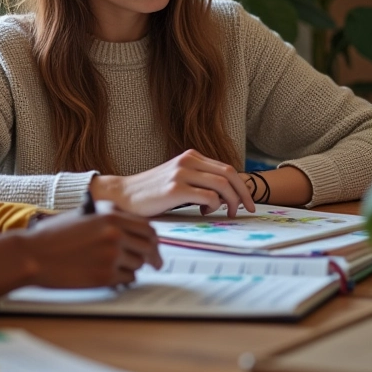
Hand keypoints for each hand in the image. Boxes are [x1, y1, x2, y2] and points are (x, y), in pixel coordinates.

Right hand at [22, 207, 161, 288]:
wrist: (34, 254)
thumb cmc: (53, 235)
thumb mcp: (83, 216)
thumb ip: (108, 218)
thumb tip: (132, 230)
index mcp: (110, 216)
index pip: (147, 227)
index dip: (153, 238)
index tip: (154, 244)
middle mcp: (115, 234)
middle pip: (149, 246)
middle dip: (154, 256)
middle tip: (156, 263)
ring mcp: (111, 256)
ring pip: (139, 264)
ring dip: (134, 267)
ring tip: (120, 267)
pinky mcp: (105, 276)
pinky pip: (127, 278)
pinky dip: (124, 278)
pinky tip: (112, 275)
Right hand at [90, 149, 255, 217]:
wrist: (123, 194)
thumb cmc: (150, 192)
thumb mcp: (176, 178)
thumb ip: (198, 181)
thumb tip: (224, 196)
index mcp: (190, 157)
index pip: (226, 168)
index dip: (242, 186)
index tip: (247, 201)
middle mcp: (187, 161)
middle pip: (230, 174)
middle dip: (243, 194)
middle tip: (247, 209)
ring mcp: (181, 174)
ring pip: (222, 185)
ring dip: (232, 202)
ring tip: (228, 213)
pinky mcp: (175, 189)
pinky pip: (208, 196)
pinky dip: (213, 206)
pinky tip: (204, 212)